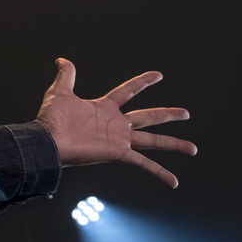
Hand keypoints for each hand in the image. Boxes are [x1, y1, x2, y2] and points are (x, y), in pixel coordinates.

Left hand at [35, 58, 196, 187]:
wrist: (48, 141)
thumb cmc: (51, 120)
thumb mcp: (60, 93)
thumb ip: (65, 76)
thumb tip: (61, 60)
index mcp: (105, 108)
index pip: (128, 91)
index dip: (142, 82)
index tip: (158, 75)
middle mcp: (116, 124)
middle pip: (148, 116)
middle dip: (167, 114)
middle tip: (186, 113)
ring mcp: (119, 139)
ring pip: (153, 141)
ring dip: (173, 144)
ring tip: (193, 148)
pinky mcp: (118, 153)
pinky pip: (143, 164)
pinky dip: (159, 172)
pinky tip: (174, 182)